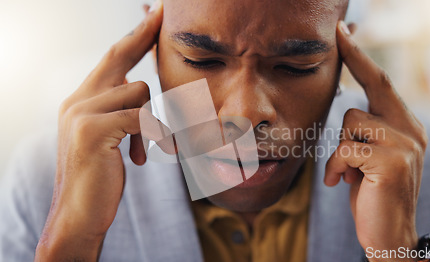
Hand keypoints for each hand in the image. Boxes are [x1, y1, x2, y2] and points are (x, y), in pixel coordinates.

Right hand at [35, 2, 162, 260]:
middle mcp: (77, 100)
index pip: (111, 59)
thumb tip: (135, 86)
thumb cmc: (100, 177)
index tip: (154, 15)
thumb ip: (117, 110)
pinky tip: (141, 158)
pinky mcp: (92, 129)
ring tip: (140, 150)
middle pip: (119, 58)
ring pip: (139, 91)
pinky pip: (140, 117)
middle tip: (162, 9)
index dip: (134, 36)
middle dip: (143, 34)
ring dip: (150, 121)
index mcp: (81, 101)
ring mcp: (81, 112)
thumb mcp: (107, 138)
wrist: (78, 213)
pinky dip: (151, 136)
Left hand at [324, 21, 427, 261]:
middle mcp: (412, 130)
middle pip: (375, 87)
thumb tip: (348, 110)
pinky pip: (346, 149)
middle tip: (340, 31)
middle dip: (356, 57)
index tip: (346, 33)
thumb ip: (365, 134)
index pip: (383, 84)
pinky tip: (341, 183)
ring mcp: (406, 145)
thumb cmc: (371, 194)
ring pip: (352, 121)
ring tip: (346, 172)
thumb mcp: (368, 159)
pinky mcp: (393, 163)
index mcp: (406, 127)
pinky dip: (334, 167)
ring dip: (339, 149)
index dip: (363, 57)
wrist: (389, 237)